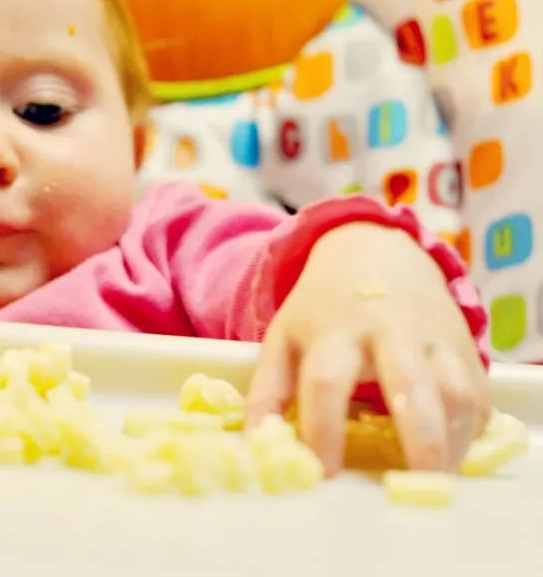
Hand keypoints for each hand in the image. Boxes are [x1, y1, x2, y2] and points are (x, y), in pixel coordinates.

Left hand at [246, 222, 488, 474]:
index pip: (326, 382)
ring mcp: (431, 335)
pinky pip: (478, 393)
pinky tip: (451, 451)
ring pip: (456, 390)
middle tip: (411, 483)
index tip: (325, 473)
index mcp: (333, 330)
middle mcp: (387, 330)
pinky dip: (470, 428)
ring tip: (434, 477)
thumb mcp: (283, 338)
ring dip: (452, 441)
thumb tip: (255, 446)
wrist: (372, 250)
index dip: (324, 430)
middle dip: (417, 438)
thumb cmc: (322, 309)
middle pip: (409, 385)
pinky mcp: (463, 344)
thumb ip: (267, 392)